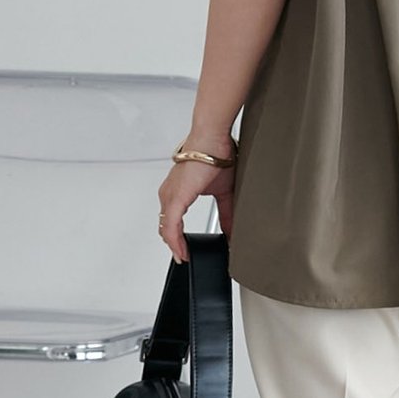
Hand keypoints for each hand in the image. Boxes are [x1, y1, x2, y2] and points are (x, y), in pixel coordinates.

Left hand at [157, 139, 235, 261]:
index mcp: (178, 191)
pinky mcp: (175, 198)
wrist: (214, 140)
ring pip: (166, 228)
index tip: (185, 250)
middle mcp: (169, 193)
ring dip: (174, 245)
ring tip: (183, 257)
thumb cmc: (217, 156)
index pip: (172, 219)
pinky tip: (181, 251)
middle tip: (184, 257)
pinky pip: (170, 226)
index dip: (177, 237)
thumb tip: (232, 231)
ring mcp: (170, 196)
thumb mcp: (223, 192)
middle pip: (166, 226)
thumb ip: (226, 214)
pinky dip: (175, 241)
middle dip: (174, 244)